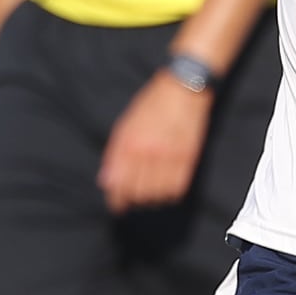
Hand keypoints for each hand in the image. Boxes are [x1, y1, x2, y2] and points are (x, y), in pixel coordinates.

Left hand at [97, 69, 213, 212]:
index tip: (116, 206)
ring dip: (150, 199)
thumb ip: (114, 153)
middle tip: (132, 199)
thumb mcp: (125, 124)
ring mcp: (170, 156)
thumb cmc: (151, 104)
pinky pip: (176, 189)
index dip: (116, 199)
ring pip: (156, 194)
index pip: (119, 182)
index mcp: (130, 143)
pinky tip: (164, 190)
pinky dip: (168, 194)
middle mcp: (149, 152)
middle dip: (132, 199)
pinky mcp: (189, 158)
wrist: (184, 88)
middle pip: (137, 192)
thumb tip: (107, 182)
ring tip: (148, 195)